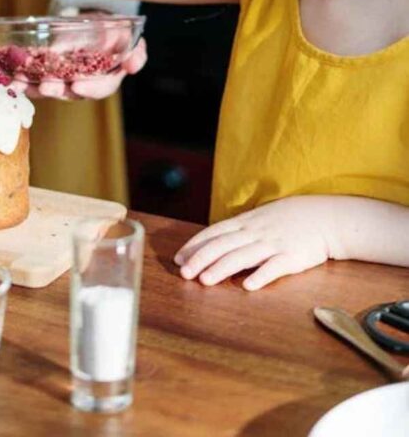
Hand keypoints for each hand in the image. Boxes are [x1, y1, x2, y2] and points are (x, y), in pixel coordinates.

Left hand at [21, 38, 147, 99]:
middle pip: (71, 92)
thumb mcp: (126, 37)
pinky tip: (12, 78)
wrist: (94, 23)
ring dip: (35, 88)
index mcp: (105, 77)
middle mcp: (84, 83)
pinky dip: (23, 81)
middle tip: (46, 86)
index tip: (78, 86)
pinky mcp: (48, 73)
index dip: (91, 89)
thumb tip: (134, 64)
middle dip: (57, 90)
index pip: (101, 88)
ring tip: (22, 82)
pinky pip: (36, 81)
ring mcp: (64, 80)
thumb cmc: (111, 32)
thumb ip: (136, 52)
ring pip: (50, 88)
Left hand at [174, 196, 336, 289]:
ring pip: (243, 256)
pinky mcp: (292, 257)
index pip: (214, 232)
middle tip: (184, 274)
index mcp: (246, 221)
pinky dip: (260, 275)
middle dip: (201, 259)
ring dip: (222, 268)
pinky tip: (247, 286)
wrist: (326, 218)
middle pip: (223, 245)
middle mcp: (256, 231)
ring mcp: (273, 243)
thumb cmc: (290, 219)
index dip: (195, 245)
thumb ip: (240, 230)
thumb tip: (216, 242)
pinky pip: (274, 266)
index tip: (178, 258)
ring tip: (205, 281)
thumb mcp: (261, 217)